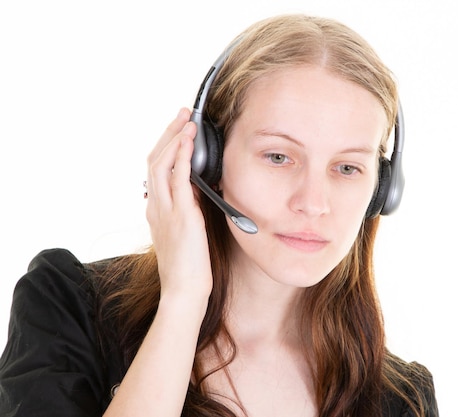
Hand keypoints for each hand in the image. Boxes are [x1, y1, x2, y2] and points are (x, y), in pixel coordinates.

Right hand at [145, 108, 212, 303]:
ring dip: (175, 138)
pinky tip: (189, 141)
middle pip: (155, 159)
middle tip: (182, 114)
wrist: (184, 290)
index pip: (156, 169)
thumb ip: (187, 209)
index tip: (178, 130)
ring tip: (187, 120)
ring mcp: (166, 209)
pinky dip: (182, 156)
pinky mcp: (181, 214)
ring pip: (162, 163)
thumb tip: (197, 191)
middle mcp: (156, 205)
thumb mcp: (185, 232)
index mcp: (156, 210)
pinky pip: (178, 178)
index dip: (166, 146)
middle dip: (168, 133)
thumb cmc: (188, 266)